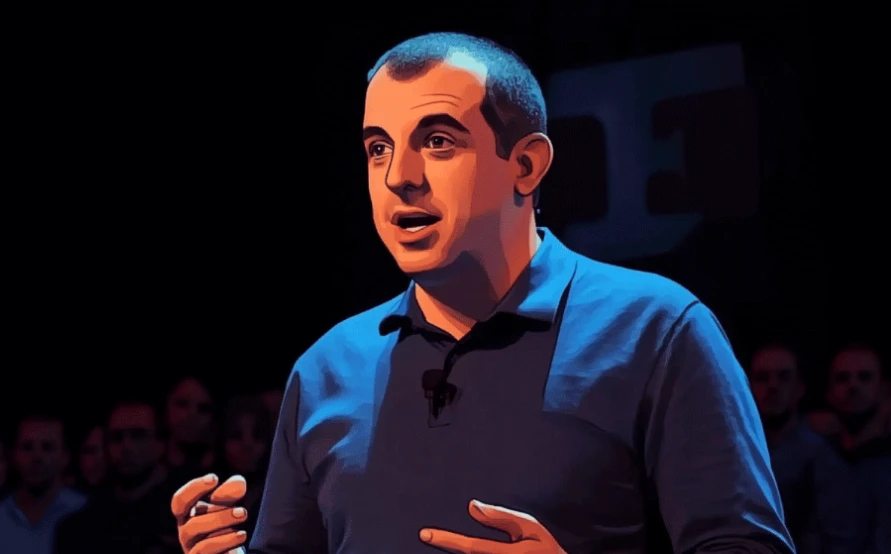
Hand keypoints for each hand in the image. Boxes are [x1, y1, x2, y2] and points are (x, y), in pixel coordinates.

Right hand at [170, 473, 249, 553]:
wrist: (227, 553)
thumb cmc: (224, 527)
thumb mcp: (227, 507)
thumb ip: (230, 494)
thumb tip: (239, 482)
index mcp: (188, 516)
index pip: (180, 501)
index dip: (194, 488)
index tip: (214, 478)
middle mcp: (186, 533)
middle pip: (193, 523)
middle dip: (218, 513)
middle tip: (242, 510)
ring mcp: (192, 550)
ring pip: (199, 541)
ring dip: (222, 524)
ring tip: (243, 516)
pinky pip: (204, 552)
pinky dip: (224, 542)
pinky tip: (241, 535)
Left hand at [419, 499, 565, 552]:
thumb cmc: (545, 549)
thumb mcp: (530, 528)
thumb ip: (501, 517)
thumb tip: (472, 507)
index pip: (470, 547)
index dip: (446, 540)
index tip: (425, 534)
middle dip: (445, 548)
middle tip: (427, 538)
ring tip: (441, 542)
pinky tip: (455, 551)